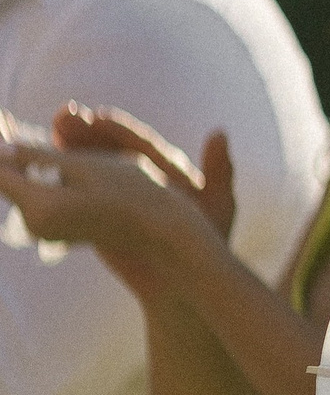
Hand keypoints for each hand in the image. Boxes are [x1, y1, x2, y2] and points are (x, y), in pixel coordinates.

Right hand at [0, 132, 222, 297]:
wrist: (186, 278)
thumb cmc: (210, 241)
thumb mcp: (219, 203)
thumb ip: (219, 170)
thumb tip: (220, 133)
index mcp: (164, 168)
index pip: (138, 143)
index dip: (117, 130)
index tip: (99, 116)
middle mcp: (137, 176)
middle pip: (107, 149)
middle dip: (84, 132)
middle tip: (63, 116)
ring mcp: (115, 194)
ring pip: (89, 166)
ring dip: (69, 148)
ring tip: (52, 131)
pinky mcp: (98, 214)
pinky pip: (78, 193)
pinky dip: (61, 180)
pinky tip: (44, 169)